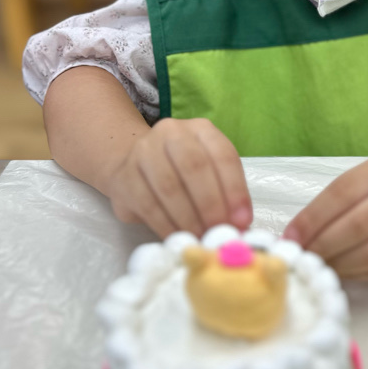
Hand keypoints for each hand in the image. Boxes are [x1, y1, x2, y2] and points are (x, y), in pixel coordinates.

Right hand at [102, 118, 251, 239]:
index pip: (223, 155)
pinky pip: (148, 204)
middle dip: (211, 204)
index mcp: (201, 129)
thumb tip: (240, 223)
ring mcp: (144, 151)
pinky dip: (167, 225)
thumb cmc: (180, 171)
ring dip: (190, 219)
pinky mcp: (125, 176)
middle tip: (219, 231)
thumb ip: (225, 192)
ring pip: (170, 187)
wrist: (131, 164)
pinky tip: (179, 237)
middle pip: (195, 167)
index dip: (235, 189)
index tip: (242, 220)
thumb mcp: (209, 171)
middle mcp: (171, 132)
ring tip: (201, 238)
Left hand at [283, 153, 367, 280]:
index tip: (292, 237)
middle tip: (304, 256)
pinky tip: (343, 271)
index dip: (313, 218)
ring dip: (340, 264)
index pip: (343, 193)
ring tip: (321, 265)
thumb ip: (334, 201)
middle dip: (324, 245)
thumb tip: (296, 235)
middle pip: (358, 225)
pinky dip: (358, 274)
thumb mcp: (366, 179)